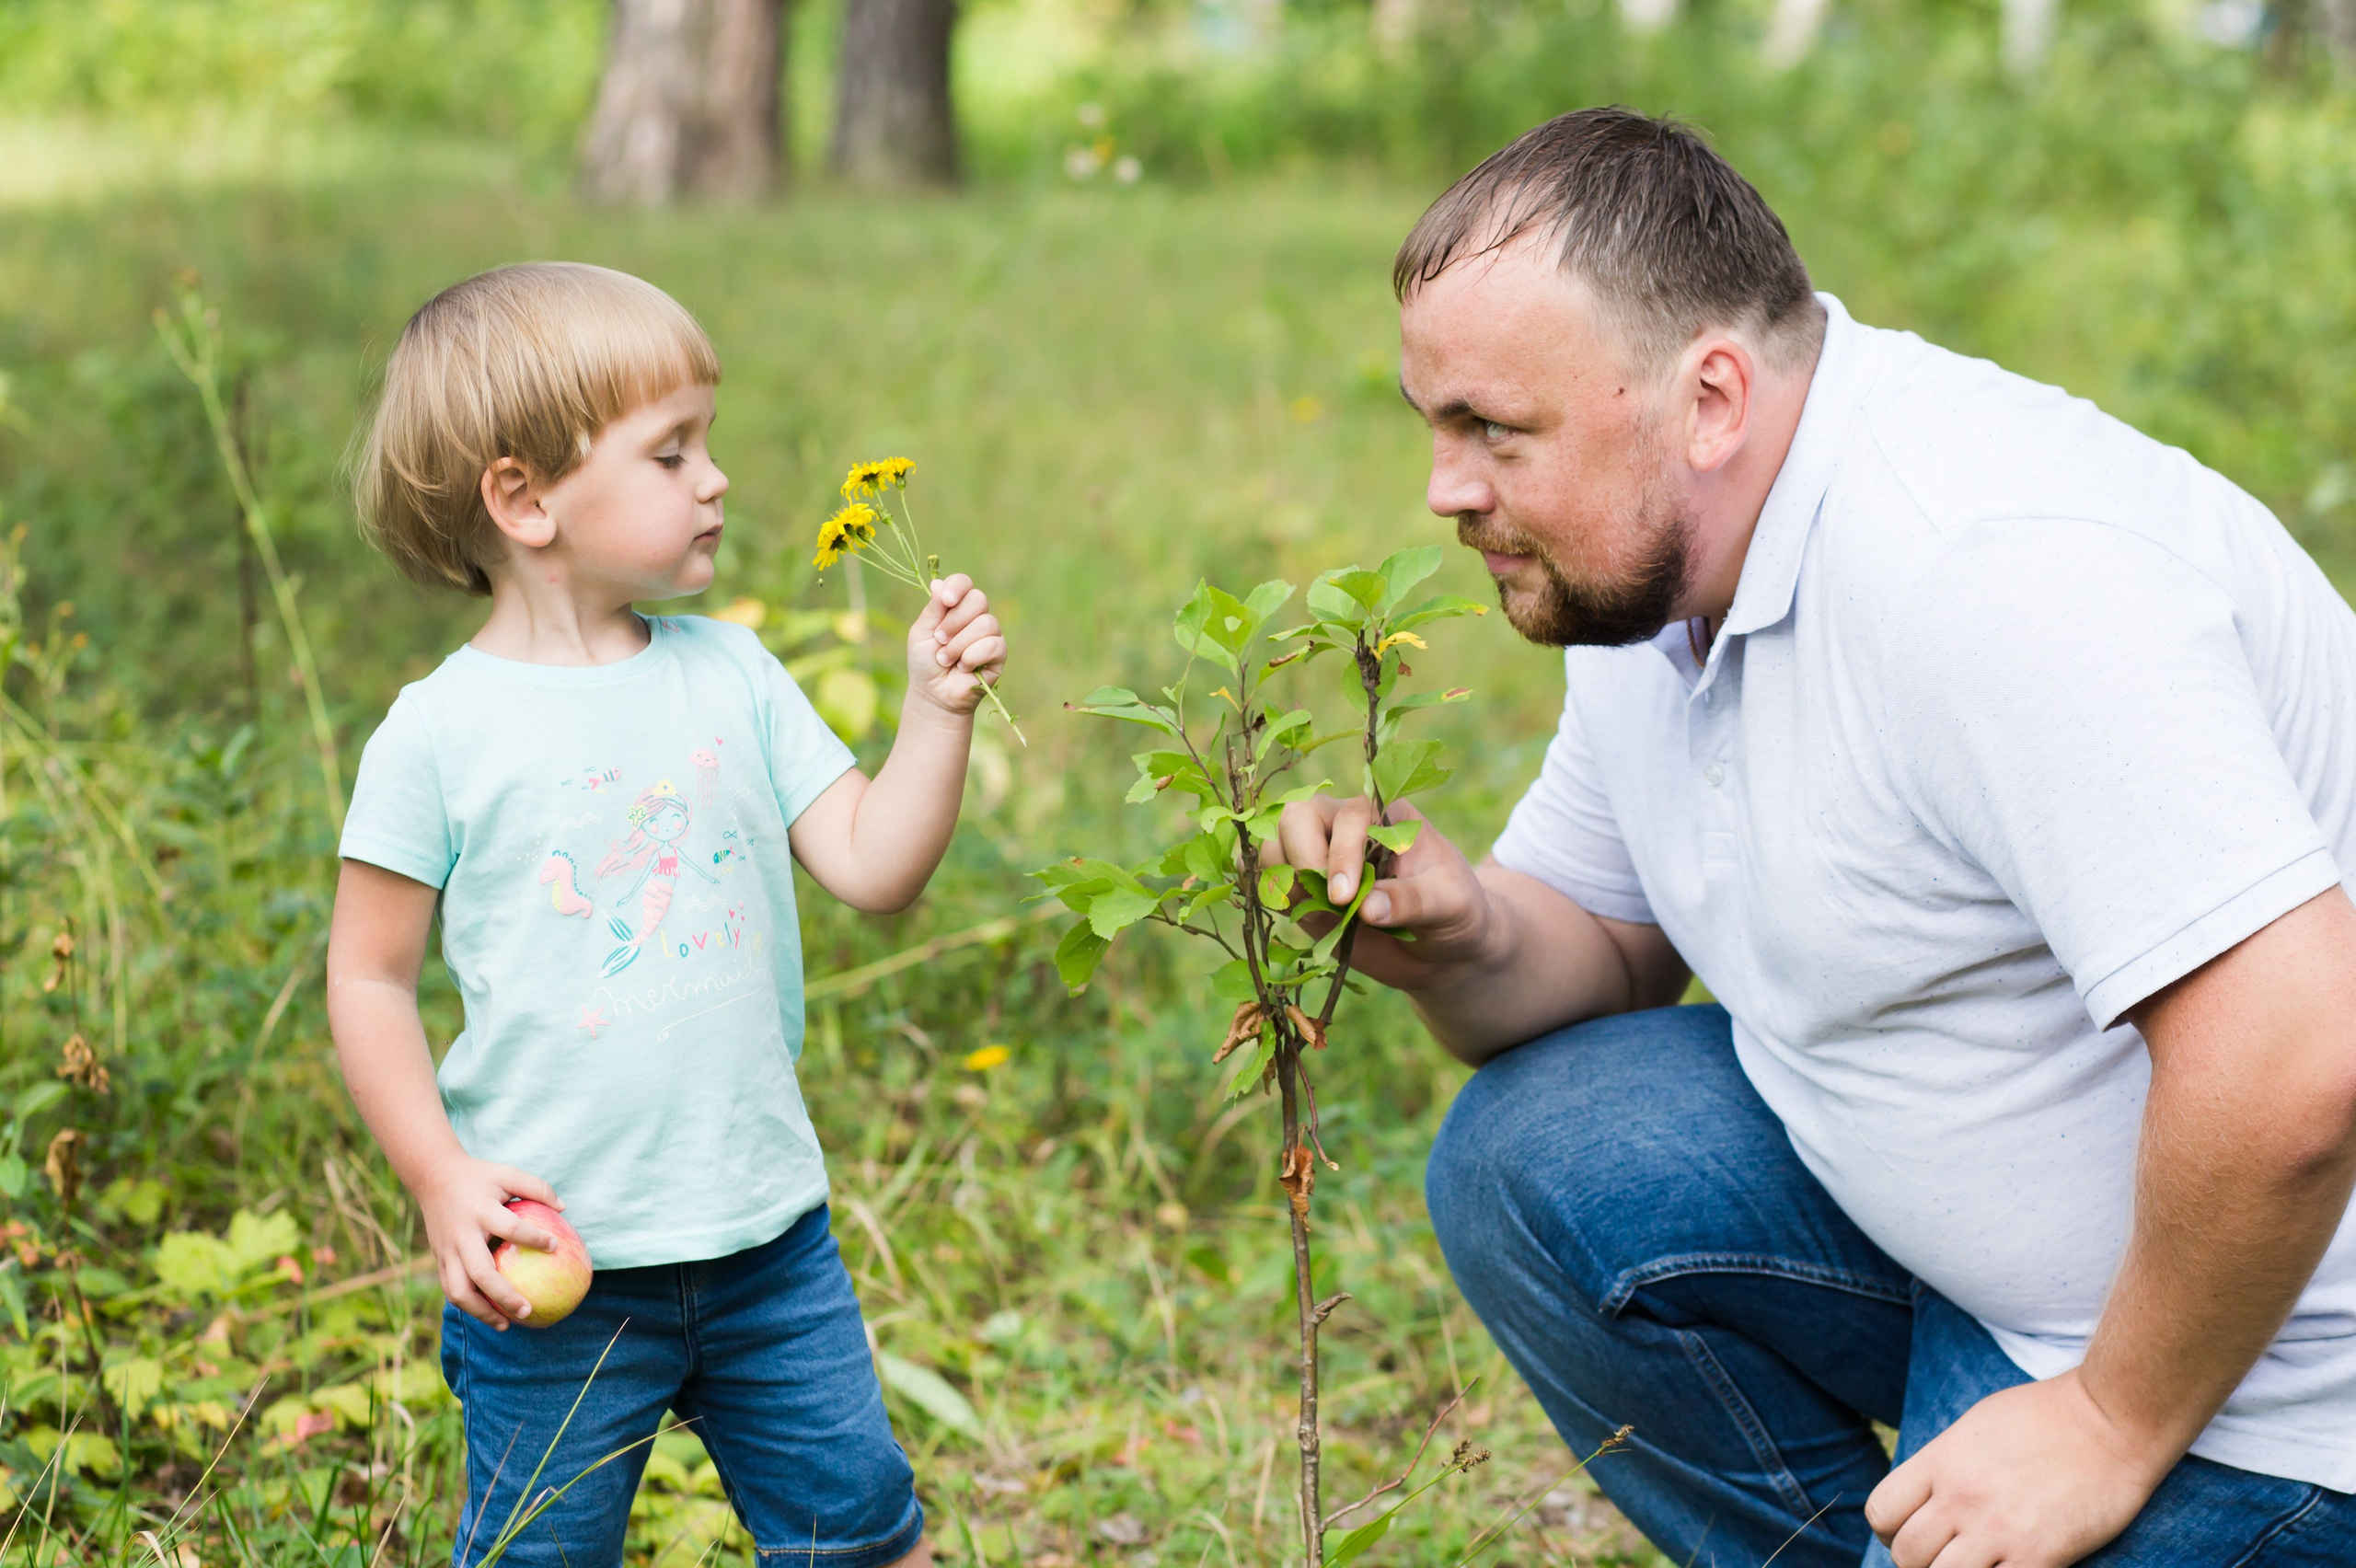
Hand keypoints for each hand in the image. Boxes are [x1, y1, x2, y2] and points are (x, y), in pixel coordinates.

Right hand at [414, 1154, 565, 1329]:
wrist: (432, 1177)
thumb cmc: (478, 1177)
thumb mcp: (507, 1173)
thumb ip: (536, 1187)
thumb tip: (564, 1208)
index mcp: (480, 1210)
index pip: (509, 1228)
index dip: (532, 1238)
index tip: (554, 1247)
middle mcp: (461, 1235)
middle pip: (480, 1273)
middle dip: (503, 1296)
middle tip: (528, 1310)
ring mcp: (446, 1250)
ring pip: (458, 1290)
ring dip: (482, 1311)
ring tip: (506, 1324)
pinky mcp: (439, 1259)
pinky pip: (452, 1289)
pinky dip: (469, 1305)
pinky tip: (490, 1314)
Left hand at [905, 574, 1005, 719]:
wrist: (934, 694)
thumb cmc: (925, 663)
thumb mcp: (921, 633)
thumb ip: (932, 610)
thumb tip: (938, 583)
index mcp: (955, 607)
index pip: (964, 583)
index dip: (957, 587)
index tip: (946, 601)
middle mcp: (975, 617)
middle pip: (978, 599)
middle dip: (955, 621)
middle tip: (940, 639)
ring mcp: (990, 634)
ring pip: (985, 623)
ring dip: (959, 644)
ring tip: (946, 659)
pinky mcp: (999, 654)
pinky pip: (993, 645)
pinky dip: (972, 657)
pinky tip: (964, 668)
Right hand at [1268, 795, 1495, 991]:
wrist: (1445, 950)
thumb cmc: (1456, 912)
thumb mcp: (1451, 903)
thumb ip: (1413, 900)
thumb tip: (1366, 908)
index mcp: (1385, 816)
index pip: (1348, 816)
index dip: (1341, 854)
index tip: (1346, 898)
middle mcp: (1345, 828)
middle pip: (1295, 817)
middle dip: (1301, 858)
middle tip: (1329, 902)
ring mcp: (1319, 858)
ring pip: (1271, 847)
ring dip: (1283, 881)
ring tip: (1316, 912)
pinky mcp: (1303, 891)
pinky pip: (1268, 884)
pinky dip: (1274, 900)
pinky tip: (1307, 919)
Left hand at [1865, 1372, 2172, 1567]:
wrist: (2110, 1420)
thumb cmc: (2045, 1416)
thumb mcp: (1975, 1426)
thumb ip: (1944, 1463)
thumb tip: (1924, 1493)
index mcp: (1940, 1461)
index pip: (1881, 1511)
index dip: (1889, 1531)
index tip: (1907, 1533)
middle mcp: (1960, 1497)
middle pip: (1906, 1555)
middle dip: (1916, 1562)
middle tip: (1940, 1558)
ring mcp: (1998, 1530)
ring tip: (1971, 1566)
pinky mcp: (2040, 1556)